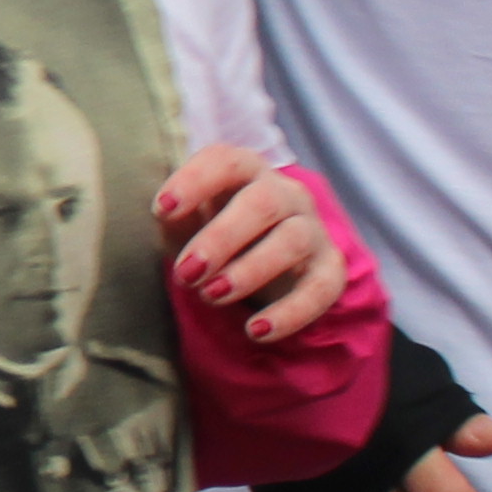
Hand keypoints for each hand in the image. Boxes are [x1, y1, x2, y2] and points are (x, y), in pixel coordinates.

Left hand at [158, 142, 345, 344]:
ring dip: (250, 270)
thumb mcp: (187, 226)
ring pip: (293, 240)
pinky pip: (320, 289)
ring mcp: (312, 230)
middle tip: (186, 273)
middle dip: (221, 238)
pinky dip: (290, 313)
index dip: (195, 180)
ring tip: (212, 296)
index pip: (226, 161)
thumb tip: (168, 214)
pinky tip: (256, 331)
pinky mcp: (329, 270)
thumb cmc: (213, 237)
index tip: (162, 209)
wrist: (261, 270)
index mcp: (245, 172)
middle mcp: (285, 194)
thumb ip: (177, 218)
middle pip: (263, 202)